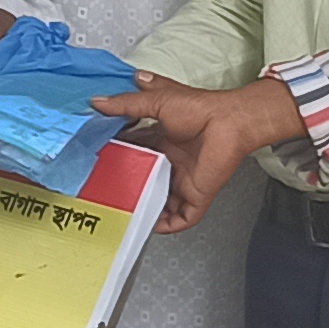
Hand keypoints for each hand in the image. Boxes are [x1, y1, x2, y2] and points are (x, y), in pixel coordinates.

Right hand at [91, 71, 306, 226]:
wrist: (230, 123)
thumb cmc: (202, 109)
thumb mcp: (158, 101)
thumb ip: (127, 104)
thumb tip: (99, 101)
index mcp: (162, 139)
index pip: (135, 152)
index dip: (118, 158)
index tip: (98, 163)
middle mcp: (172, 161)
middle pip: (145, 179)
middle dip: (128, 187)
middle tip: (105, 192)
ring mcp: (184, 180)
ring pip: (161, 202)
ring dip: (146, 209)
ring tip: (125, 216)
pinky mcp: (196, 195)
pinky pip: (181, 218)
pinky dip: (167, 225)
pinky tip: (153, 226)